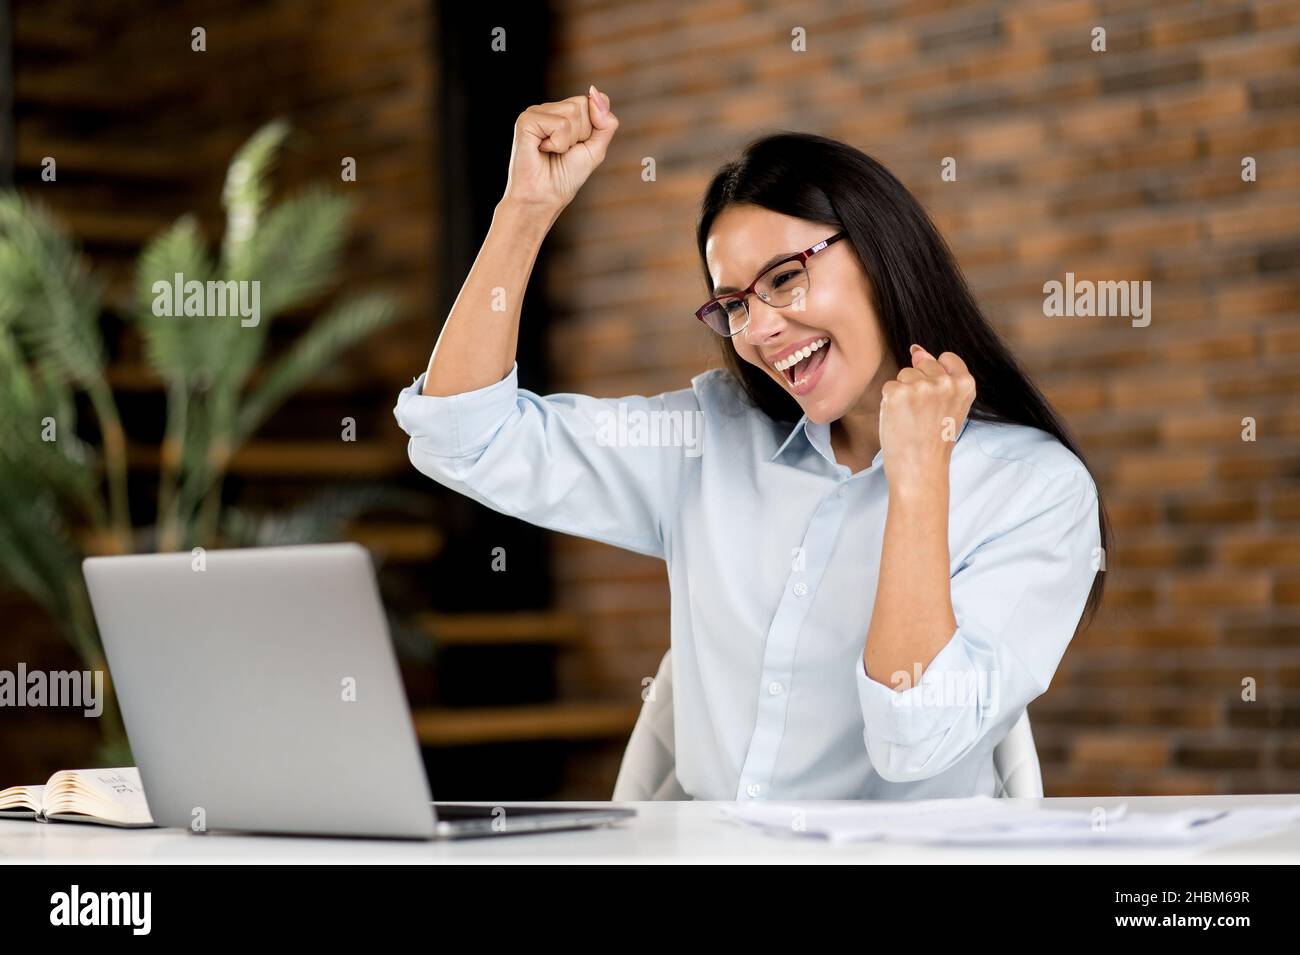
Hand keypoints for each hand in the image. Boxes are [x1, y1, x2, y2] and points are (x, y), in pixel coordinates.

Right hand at [501, 86, 618, 215]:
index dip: (591, 129)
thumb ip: (605, 122)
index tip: (575, 147)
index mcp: (562, 112)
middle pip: (582, 104)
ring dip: (568, 141)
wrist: (544, 198)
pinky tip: (542, 150)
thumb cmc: (565, 177)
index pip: (591, 102)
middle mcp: (548, 109)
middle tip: (562, 151)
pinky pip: (559, 124)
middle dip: (580, 134)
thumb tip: (596, 92)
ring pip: (572, 113)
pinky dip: (557, 144)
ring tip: (552, 152)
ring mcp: (535, 113)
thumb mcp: (595, 149)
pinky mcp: (526, 121)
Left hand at [879, 344, 975, 484]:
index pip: (947, 358)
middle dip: (917, 385)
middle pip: (922, 365)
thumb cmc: (934, 442)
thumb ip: (941, 376)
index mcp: (965, 384)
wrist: (920, 469)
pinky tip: (899, 421)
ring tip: (911, 419)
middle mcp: (945, 382)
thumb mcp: (950, 406)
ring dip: (902, 394)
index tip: (936, 399)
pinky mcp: (897, 393)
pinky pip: (888, 387)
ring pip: (903, 374)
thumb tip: (917, 349)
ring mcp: (921, 386)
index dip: (936, 376)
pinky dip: (889, 403)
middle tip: (923, 416)